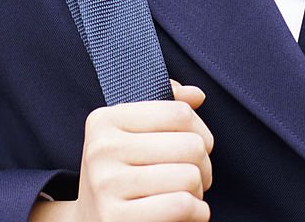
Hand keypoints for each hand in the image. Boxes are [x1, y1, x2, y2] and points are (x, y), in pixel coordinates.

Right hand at [70, 78, 213, 220]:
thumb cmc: (120, 177)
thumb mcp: (131, 136)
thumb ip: (164, 108)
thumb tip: (196, 94)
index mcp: (105, 120)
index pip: (179, 113)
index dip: (200, 131)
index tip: (197, 147)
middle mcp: (101, 148)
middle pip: (190, 145)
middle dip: (203, 165)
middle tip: (194, 177)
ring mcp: (106, 185)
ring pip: (189, 176)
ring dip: (198, 191)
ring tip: (185, 195)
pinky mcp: (116, 218)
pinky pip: (181, 205)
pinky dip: (197, 212)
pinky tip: (189, 213)